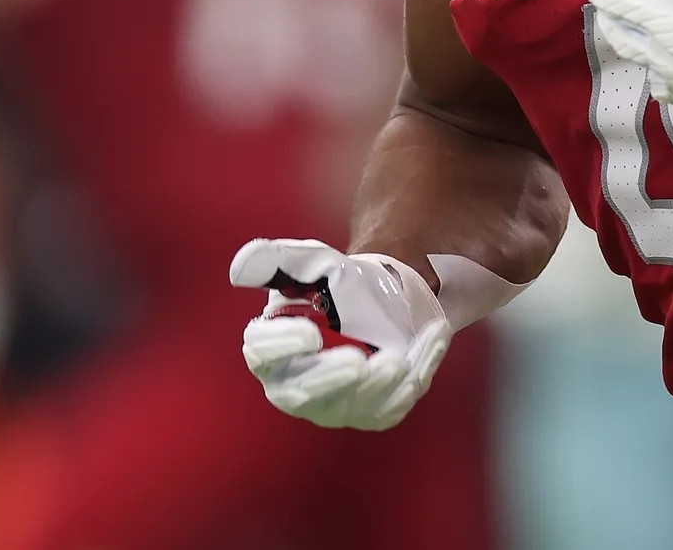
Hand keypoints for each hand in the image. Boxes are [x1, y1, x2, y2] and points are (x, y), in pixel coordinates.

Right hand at [229, 238, 449, 430]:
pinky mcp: (375, 412)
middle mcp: (297, 386)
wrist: (387, 298)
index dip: (282, 345)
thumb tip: (239, 269)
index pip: (263, 354)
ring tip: (399, 358)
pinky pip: (394, 405)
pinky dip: (418, 371)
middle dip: (332, 379)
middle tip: (357, 362)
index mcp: (271, 350)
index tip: (309, 331)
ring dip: (380, 385)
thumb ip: (275, 260)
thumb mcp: (310, 263)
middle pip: (306, 393)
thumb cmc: (339, 285)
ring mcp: (337, 405)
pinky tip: (433, 338)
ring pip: (354, 407)